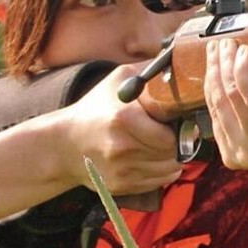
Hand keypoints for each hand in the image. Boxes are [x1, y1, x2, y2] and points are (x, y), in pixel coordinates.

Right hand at [64, 63, 182, 194]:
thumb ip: (150, 70)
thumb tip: (182, 60)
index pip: (170, 137)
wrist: (65, 143)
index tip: (180, 122)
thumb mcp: (118, 80)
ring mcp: (121, 171)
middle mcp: (122, 148)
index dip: (180, 130)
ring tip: (162, 143)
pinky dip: (162, 171)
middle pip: (172, 154)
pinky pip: (158, 182)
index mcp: (123, 119)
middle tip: (177, 133)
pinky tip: (152, 156)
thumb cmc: (95, 108)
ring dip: (172, 158)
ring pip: (169, 170)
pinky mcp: (121, 187)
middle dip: (179, 143)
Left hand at [203, 38, 247, 178]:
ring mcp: (244, 155)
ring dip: (213, 74)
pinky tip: (214, 74)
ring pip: (218, 106)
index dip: (243, 70)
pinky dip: (211, 92)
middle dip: (224, 65)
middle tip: (225, 43)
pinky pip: (214, 117)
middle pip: (232, 99)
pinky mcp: (229, 157)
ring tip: (215, 52)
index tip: (244, 49)